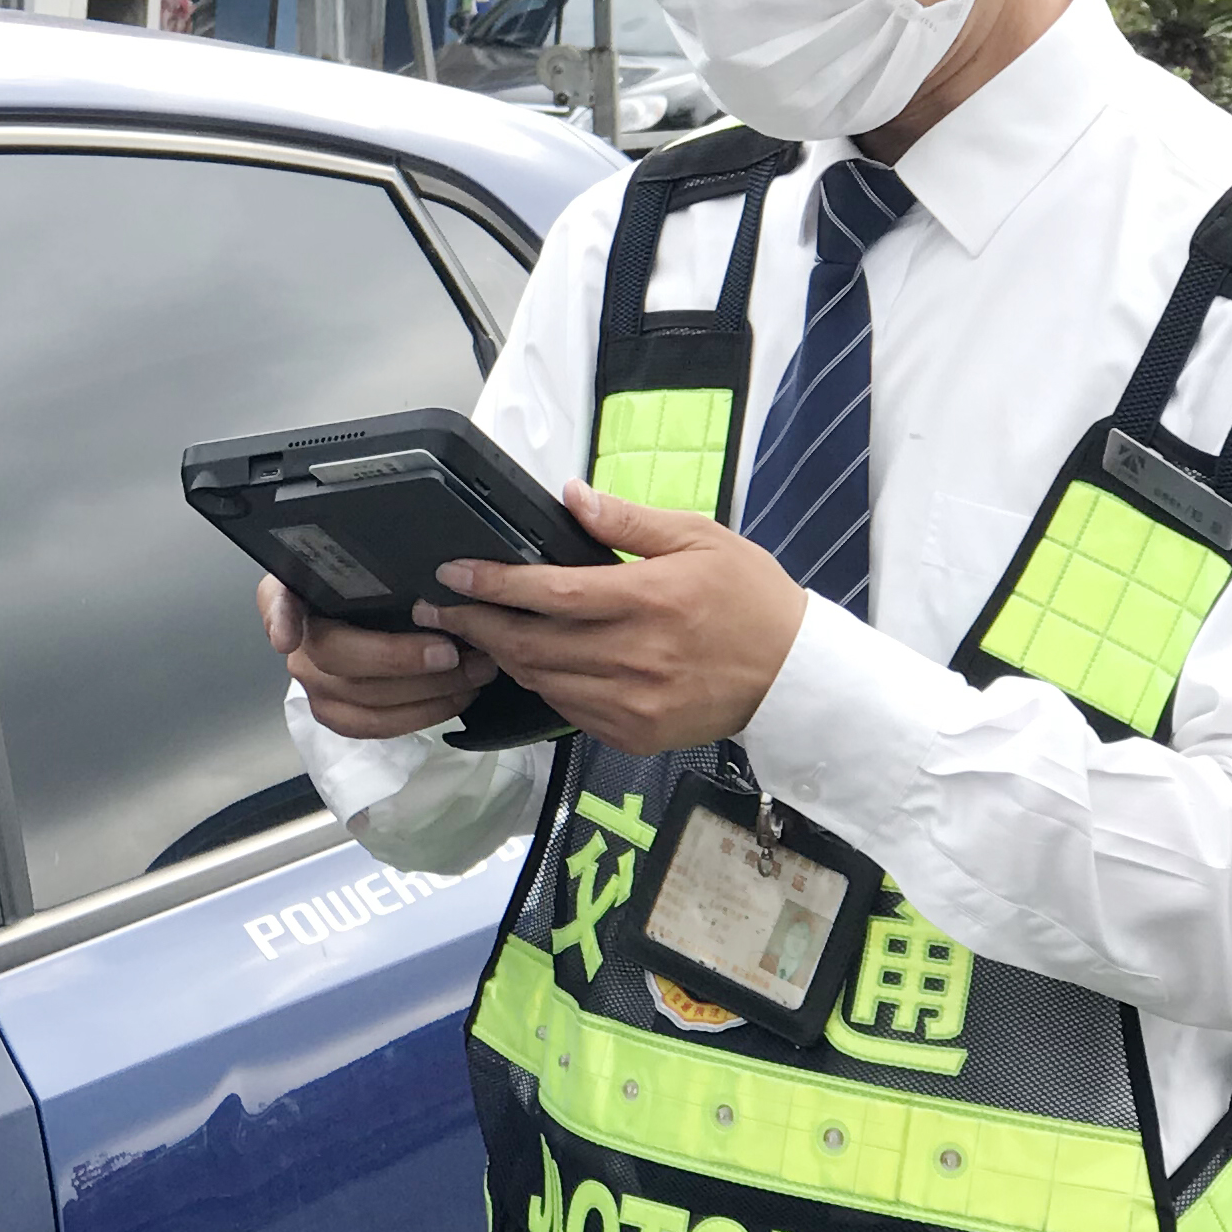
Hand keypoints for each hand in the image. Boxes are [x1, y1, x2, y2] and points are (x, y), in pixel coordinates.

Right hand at [261, 576, 496, 741]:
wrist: (379, 623)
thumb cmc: (376, 590)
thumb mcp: (369, 564)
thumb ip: (368, 559)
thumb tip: (414, 570)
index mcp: (294, 592)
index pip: (276, 600)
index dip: (280, 619)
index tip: (289, 637)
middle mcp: (298, 641)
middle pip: (336, 656)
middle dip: (398, 658)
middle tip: (449, 650)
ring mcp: (314, 682)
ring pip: (363, 697)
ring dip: (426, 689)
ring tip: (472, 670)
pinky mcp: (338, 714)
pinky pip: (377, 724)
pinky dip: (423, 713)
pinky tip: (457, 694)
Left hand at [414, 484, 809, 756]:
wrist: (792, 675)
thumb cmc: (748, 597)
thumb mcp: (700, 537)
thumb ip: (629, 520)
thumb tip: (570, 496)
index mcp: (650, 599)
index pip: (551, 593)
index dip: (494, 584)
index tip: (452, 573)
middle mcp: (635, 656)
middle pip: (532, 643)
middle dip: (476, 624)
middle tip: (439, 608)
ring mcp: (633, 703)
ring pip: (542, 681)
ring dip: (502, 656)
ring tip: (475, 632)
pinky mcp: (634, 734)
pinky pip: (568, 710)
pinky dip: (541, 685)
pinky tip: (527, 664)